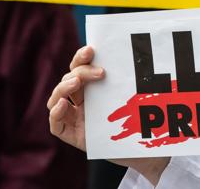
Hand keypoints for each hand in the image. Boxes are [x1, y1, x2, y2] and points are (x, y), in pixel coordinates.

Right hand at [46, 45, 170, 180]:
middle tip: (100, 72)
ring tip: (76, 83)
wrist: (143, 149)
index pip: (80, 67)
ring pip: (56, 98)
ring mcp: (75, 118)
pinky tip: (62, 104)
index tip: (92, 49)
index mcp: (93, 87)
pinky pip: (56, 125)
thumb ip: (129, 81)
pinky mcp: (72, 135)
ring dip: (63, 87)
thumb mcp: (134, 95)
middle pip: (69, 79)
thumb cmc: (141, 119)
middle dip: (80, 71)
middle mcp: (81, 101)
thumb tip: (137, 55)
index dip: (81, 57)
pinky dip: (55, 113)